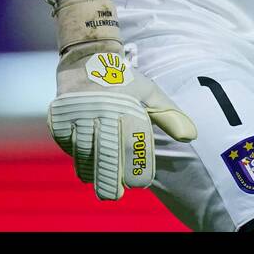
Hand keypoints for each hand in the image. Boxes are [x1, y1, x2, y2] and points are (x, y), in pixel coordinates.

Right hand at [40, 0, 196, 200]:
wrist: (88, 58)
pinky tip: (86, 168)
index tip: (140, 183)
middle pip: (107, 152)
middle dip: (112, 177)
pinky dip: (77, 158)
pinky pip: (68, 143)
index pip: (134, 142)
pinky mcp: (60, 116)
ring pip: (85, 152)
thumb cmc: (124, 81)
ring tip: (101, 186)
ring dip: (92, 171)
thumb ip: (169, 116)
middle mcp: (103, 109)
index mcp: (128, 105)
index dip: (137, 165)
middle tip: (116, 195)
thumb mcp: (150, 93)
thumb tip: (192, 136)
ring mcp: (79, 113)